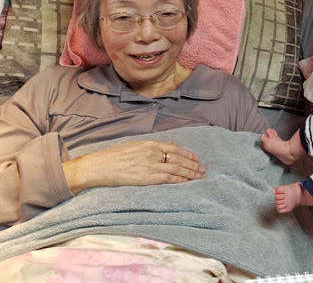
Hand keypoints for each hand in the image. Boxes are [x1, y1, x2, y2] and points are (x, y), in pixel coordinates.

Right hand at [63, 139, 204, 193]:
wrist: (98, 166)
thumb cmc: (114, 156)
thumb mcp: (135, 145)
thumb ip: (154, 145)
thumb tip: (170, 143)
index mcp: (149, 144)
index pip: (174, 148)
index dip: (187, 154)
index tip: (196, 158)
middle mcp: (151, 153)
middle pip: (177, 158)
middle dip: (192, 164)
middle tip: (202, 169)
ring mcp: (148, 165)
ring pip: (174, 168)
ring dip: (188, 173)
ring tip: (198, 176)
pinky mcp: (144, 177)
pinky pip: (165, 178)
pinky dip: (177, 180)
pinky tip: (184, 182)